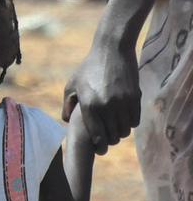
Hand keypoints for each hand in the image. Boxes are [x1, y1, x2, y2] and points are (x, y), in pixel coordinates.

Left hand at [63, 38, 141, 154]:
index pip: (96, 136)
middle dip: (110, 140)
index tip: (100, 149)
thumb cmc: (88, 69)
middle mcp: (106, 106)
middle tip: (108, 138)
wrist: (112, 51)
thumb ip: (67, 105)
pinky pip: (135, 121)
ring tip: (116, 128)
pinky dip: (130, 123)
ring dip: (121, 132)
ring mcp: (122, 102)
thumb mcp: (72, 85)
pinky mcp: (135, 98)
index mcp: (88, 104)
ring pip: (125, 130)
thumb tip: (66, 122)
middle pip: (112, 136)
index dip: (99, 146)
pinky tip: (125, 119)